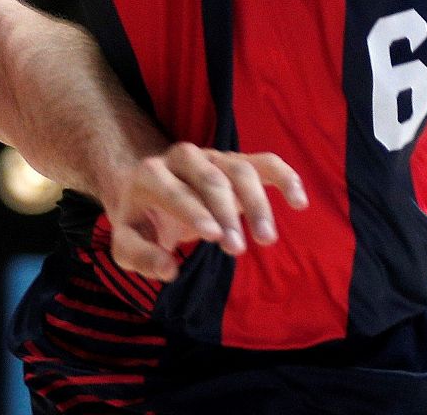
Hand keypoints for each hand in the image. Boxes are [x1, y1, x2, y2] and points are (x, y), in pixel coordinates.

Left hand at [103, 141, 307, 281]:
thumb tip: (169, 270)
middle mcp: (181, 158)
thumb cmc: (141, 222)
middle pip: (210, 177)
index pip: (174, 188)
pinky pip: (263, 161)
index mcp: (150, 173)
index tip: (215, 237)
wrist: (147, 191)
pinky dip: (284, 176)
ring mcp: (211, 157)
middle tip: (237, 250)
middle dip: (226, 212)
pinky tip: (300, 202)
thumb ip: (139, 257)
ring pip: (239, 168)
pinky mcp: (235, 162)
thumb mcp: (127, 243)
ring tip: (266, 240)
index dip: (194, 211)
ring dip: (256, 202)